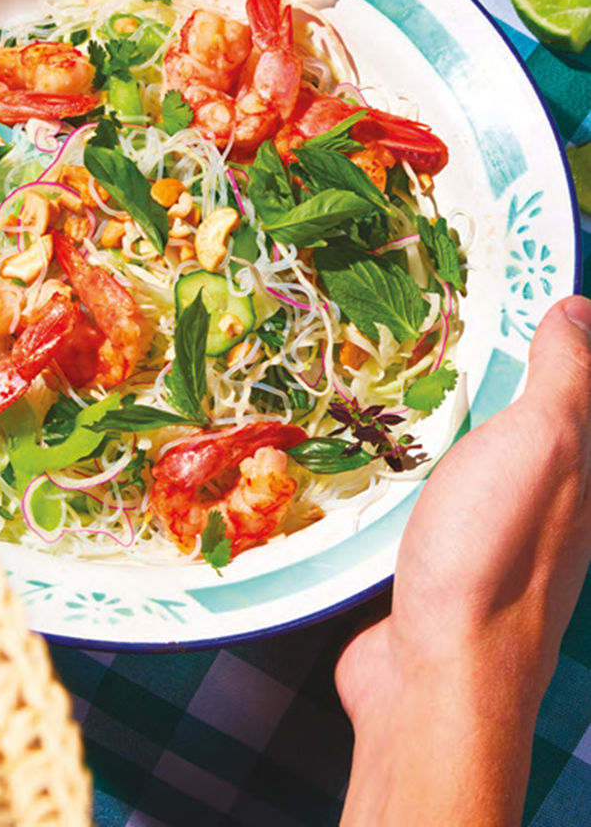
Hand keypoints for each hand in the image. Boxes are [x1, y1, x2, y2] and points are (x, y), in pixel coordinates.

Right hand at [336, 296, 590, 825]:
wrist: (436, 672)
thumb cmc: (495, 550)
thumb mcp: (544, 441)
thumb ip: (566, 375)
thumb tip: (579, 307)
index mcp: (589, 473)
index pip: (586, 388)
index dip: (570, 336)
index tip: (529, 287)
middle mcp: (558, 502)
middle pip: (545, 419)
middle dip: (517, 369)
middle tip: (462, 311)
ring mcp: (502, 531)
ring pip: (490, 451)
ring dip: (461, 411)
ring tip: (412, 357)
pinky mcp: (449, 554)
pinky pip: (443, 485)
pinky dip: (424, 454)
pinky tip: (387, 435)